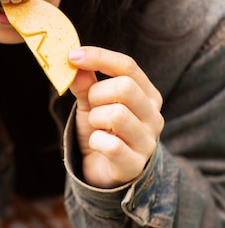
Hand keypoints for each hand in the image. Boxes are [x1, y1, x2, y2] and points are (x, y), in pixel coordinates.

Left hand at [68, 46, 163, 187]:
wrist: (103, 172)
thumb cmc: (101, 131)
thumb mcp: (91, 104)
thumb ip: (85, 84)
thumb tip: (75, 62)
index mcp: (147, 95)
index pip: (128, 66)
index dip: (99, 57)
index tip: (72, 56)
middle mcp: (154, 115)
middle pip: (125, 87)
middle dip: (97, 94)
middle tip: (91, 107)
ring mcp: (147, 141)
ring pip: (117, 115)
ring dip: (95, 119)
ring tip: (96, 127)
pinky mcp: (135, 164)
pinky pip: (111, 145)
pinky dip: (95, 142)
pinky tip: (97, 145)